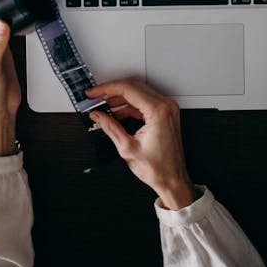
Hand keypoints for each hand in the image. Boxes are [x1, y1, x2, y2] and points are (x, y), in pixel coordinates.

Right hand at [86, 79, 197, 209]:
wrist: (173, 180)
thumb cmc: (158, 168)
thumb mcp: (127, 148)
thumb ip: (110, 127)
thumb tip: (97, 115)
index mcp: (158, 111)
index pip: (128, 89)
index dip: (106, 89)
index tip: (93, 92)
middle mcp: (165, 106)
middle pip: (133, 86)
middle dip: (111, 91)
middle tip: (96, 97)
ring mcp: (167, 109)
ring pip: (138, 93)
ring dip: (119, 98)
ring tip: (103, 107)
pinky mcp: (165, 113)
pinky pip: (144, 102)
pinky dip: (129, 106)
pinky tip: (116, 113)